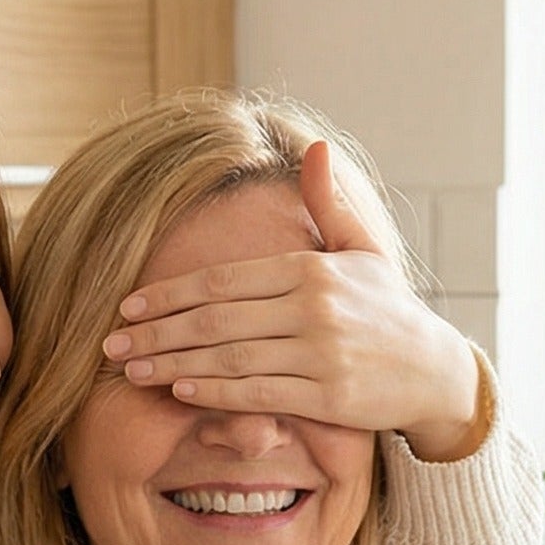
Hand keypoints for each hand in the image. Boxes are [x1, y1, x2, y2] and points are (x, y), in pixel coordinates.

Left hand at [100, 141, 487, 460]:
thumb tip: (314, 147)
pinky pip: (257, 393)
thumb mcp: (363, 250)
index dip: (169, 294)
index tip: (129, 306)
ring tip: (131, 370)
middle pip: (215, 320)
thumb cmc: (387, 310)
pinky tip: (178, 390)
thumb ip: (328, 203)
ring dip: (172, 364)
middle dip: (156, 332)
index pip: (222, 281)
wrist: (433, 370)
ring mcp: (320, 354)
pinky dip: (213, 393)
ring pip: (228, 358)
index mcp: (310, 270)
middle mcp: (313, 309)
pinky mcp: (328, 397)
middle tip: (112, 344)